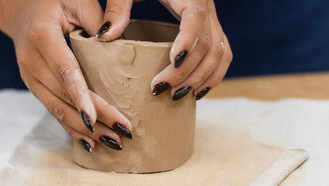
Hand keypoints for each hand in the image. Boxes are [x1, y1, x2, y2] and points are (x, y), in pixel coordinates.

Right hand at [0, 0, 133, 151]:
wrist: (20, 7)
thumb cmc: (54, 0)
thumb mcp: (77, 0)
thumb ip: (99, 21)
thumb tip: (122, 47)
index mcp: (42, 36)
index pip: (65, 72)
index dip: (81, 97)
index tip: (95, 119)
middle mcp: (30, 60)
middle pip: (64, 96)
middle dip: (94, 118)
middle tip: (122, 133)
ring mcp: (29, 75)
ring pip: (57, 108)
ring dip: (84, 129)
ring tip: (112, 142)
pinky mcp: (33, 85)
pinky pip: (53, 109)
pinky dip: (71, 127)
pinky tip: (90, 143)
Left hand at [97, 0, 232, 100]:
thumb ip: (117, 8)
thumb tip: (105, 37)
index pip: (195, 17)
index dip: (188, 41)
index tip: (173, 62)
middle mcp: (206, 5)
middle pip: (207, 42)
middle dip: (186, 70)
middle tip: (161, 89)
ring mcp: (213, 18)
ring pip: (219, 52)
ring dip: (200, 77)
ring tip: (176, 94)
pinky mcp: (213, 29)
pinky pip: (223, 54)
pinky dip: (214, 74)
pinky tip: (196, 91)